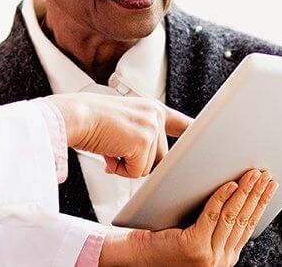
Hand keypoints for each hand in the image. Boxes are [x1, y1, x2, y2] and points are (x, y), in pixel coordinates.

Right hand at [44, 93, 191, 177]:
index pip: (182, 123)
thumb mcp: (122, 122)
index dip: (194, 134)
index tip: (208, 143)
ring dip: (127, 165)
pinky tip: (108, 154)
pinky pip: (136, 172)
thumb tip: (144, 165)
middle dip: (138, 161)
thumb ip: (140, 135)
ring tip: (109, 148)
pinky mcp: (142, 142)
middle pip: (161, 157)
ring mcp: (150, 128)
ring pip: (149, 167)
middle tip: (116, 150)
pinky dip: (120, 170)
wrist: (73, 116)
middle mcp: (155, 115)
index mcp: (151, 108)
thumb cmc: (89, 121)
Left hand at [99, 169, 279, 266]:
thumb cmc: (162, 240)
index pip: (249, 226)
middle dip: (257, 194)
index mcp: (224, 256)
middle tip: (265, 174)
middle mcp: (220, 260)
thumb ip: (215, 222)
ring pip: (232, 217)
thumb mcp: (196, 233)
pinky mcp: (193, 249)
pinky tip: (229, 184)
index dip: (261, 203)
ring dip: (245, 192)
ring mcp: (208, 257)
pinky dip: (222, 198)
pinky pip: (212, 216)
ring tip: (253, 174)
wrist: (136, 256)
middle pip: (244, 220)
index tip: (270, 184)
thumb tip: (234, 188)